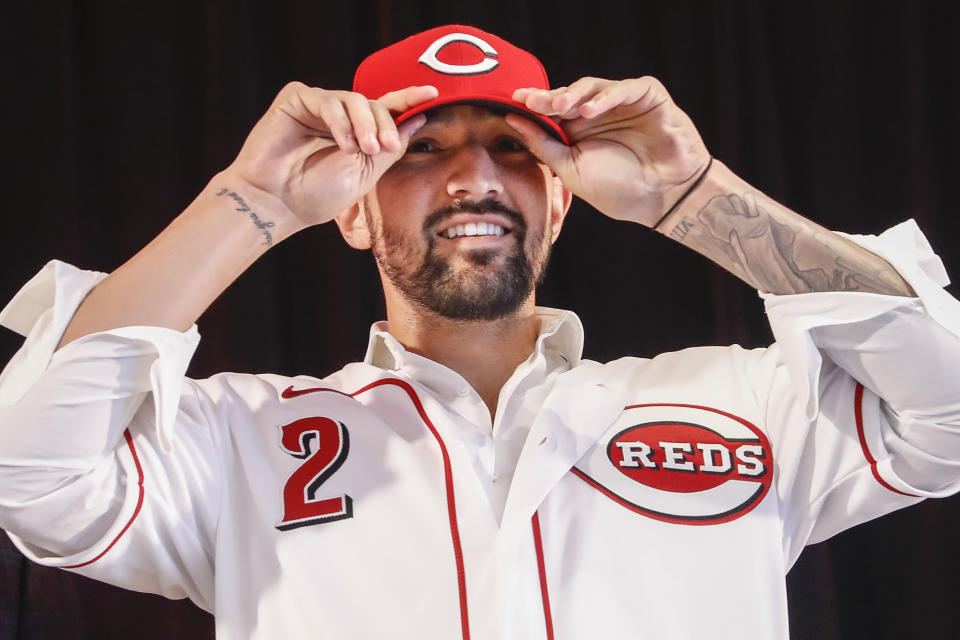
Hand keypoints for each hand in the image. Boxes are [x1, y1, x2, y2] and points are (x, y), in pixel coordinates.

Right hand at [222, 82, 438, 229]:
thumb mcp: (366, 173)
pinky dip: (339, 121)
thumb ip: (390, 147)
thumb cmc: (318, 195)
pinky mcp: (295, 99)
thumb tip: (418, 118)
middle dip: (385, 124)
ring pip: (354, 99)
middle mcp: (339, 116)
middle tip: (384, 147)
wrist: (279, 204)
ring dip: (364, 124)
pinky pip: (327, 100)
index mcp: (357, 133)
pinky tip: (342, 144)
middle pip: (374, 104)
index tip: (433, 93)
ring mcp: (316, 106)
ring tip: (362, 150)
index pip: (387, 109)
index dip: (409, 99)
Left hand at [506, 77, 709, 226]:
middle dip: (549, 98)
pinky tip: (590, 109)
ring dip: (574, 94)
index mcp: (578, 130)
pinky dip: (606, 96)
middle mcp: (598, 113)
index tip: (514, 100)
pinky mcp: (647, 96)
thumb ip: (544, 145)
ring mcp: (623, 103)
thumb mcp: (571, 170)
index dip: (534, 104)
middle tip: (533, 101)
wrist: (662, 198)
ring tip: (560, 106)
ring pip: (593, 86)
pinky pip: (625, 88)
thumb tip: (513, 120)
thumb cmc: (618, 189)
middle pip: (569, 95)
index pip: (552, 111)